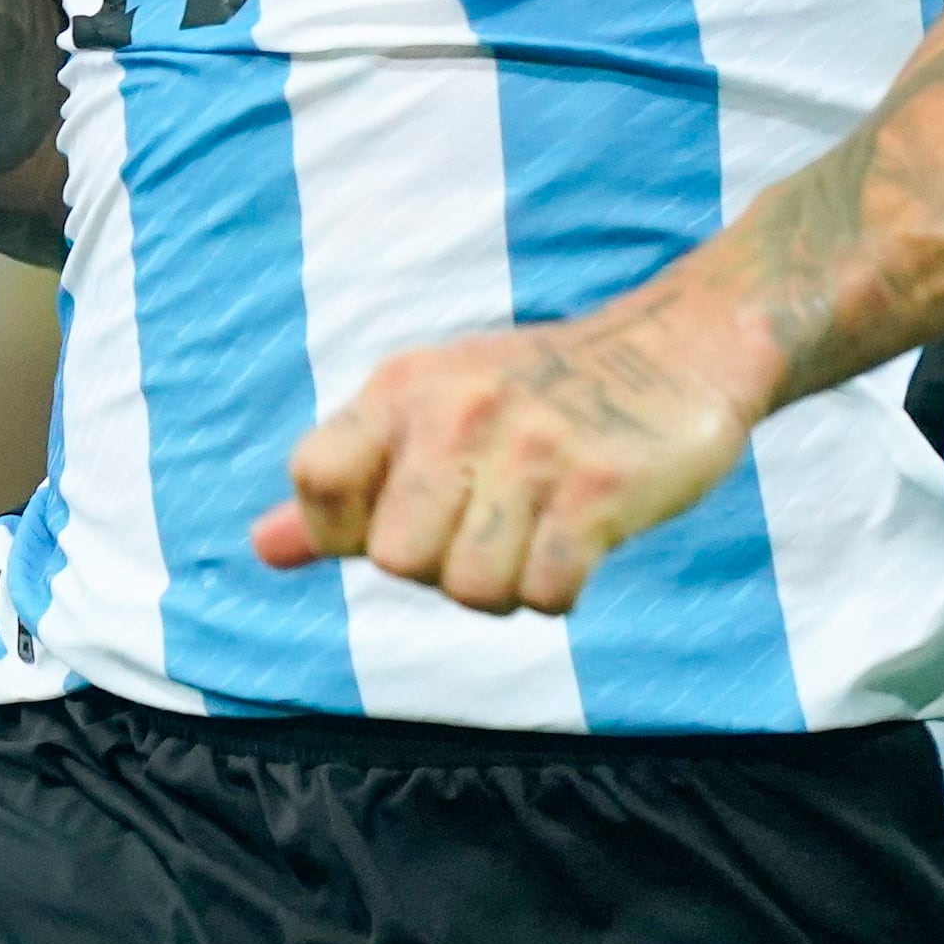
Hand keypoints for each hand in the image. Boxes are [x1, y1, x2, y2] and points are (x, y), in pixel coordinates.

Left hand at [253, 288, 775, 614]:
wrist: (680, 349)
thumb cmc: (537, 397)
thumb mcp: (429, 413)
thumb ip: (346, 485)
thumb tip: (263, 549)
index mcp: (402, 389)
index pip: (316, 480)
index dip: (343, 529)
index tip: (399, 519)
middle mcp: (457, 411)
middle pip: (397, 560)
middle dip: (440, 569)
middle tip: (489, 526)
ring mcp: (531, 448)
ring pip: (469, 588)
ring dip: (504, 587)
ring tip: (535, 533)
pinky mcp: (600, 488)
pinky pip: (546, 593)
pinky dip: (558, 590)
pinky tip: (577, 544)